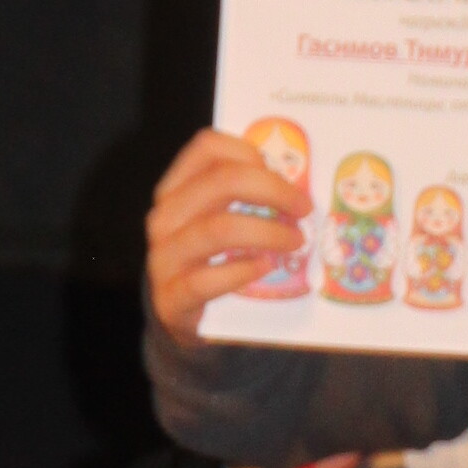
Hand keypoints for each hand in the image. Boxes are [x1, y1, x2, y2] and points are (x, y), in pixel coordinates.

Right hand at [146, 126, 305, 340]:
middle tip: (304, 208)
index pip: (207, 148)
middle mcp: (165, 216)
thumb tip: (303, 184)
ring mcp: (163, 257)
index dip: (250, 153)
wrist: (185, 320)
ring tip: (296, 242)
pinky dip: (242, 271)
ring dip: (267, 233)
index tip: (284, 173)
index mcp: (177, 188)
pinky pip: (206, 280)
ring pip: (218, 229)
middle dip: (272, 190)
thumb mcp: (225, 220)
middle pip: (220, 182)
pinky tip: (265, 268)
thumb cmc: (215, 260)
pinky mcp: (170, 298)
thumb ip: (248, 199)